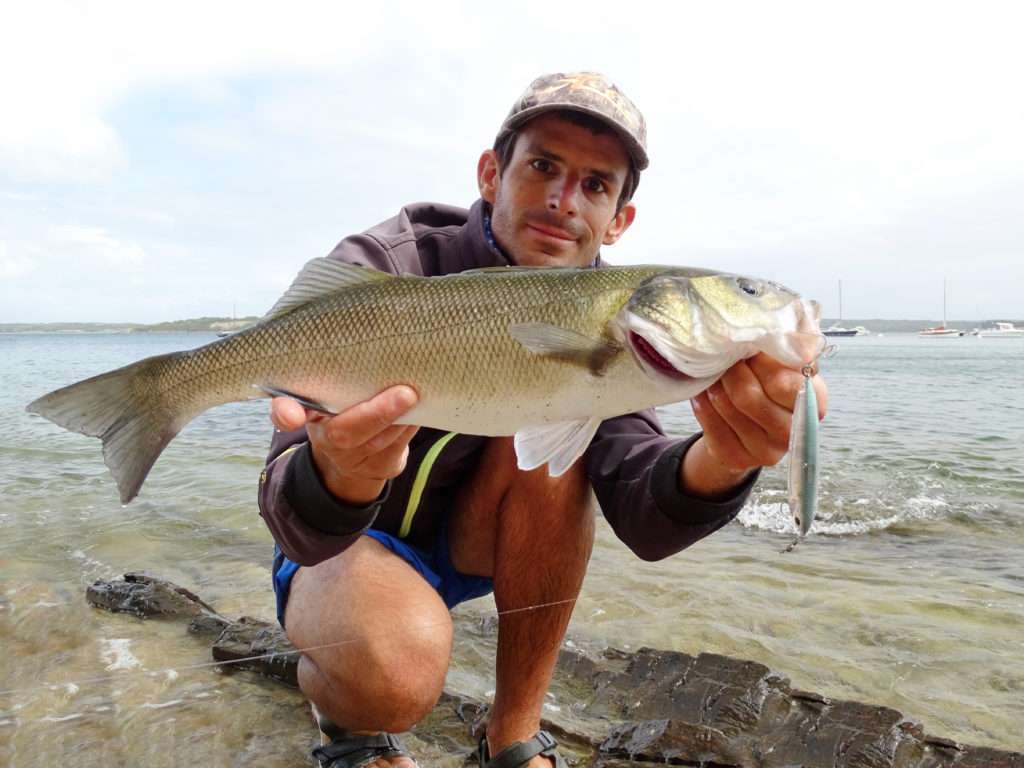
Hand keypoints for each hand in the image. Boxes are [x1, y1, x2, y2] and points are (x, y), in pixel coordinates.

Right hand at [270, 385, 419, 504]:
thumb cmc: (344, 406)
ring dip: (401, 417)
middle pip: (344, 433)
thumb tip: (373, 344)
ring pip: (379, 440)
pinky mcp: (379, 467)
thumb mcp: (331, 390)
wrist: (353, 455)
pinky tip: (422, 409)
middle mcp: (325, 438)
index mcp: (306, 412)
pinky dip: (411, 426)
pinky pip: (398, 447)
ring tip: (416, 395)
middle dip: (376, 413)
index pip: (285, 413)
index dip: (286, 414)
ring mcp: (352, 459)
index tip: (291, 415)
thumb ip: (335, 373)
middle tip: (405, 393)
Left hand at [683, 353, 827, 498]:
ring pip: (724, 405)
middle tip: (726, 356)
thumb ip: (787, 347)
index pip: (783, 383)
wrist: (753, 425)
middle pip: (747, 396)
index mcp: (814, 403)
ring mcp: (764, 450)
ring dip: (714, 382)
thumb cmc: (772, 384)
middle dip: (732, 370)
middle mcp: (792, 432)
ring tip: (715, 369)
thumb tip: (779, 329)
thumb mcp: (788, 364)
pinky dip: (702, 399)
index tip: (750, 348)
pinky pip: (708, 421)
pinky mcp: (736, 457)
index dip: (761, 361)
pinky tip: (705, 390)